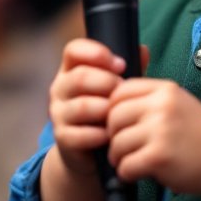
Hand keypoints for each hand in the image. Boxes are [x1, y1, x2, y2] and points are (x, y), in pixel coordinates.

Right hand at [48, 37, 149, 176]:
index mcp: (71, 69)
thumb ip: (130, 67)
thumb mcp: (116, 87)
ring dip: (106, 109)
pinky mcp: (62, 138)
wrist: (89, 151)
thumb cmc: (107, 110)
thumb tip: (143, 50)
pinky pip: (81, 134)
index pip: (74, 50)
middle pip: (79, 77)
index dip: (96, 53)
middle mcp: (60, 88)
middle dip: (108, 83)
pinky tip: (112, 134)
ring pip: (81, 106)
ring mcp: (58, 113)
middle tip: (124, 92)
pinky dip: (100, 135)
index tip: (121, 64)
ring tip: (120, 113)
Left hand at [106, 75, 200, 200]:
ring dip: (118, 157)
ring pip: (117, 143)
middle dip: (112, 135)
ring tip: (130, 161)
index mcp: (165, 89)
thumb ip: (150, 98)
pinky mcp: (158, 157)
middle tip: (122, 147)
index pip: (120, 91)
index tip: (119, 123)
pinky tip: (137, 173)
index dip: (112, 108)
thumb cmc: (199, 133)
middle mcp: (161, 106)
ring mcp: (160, 131)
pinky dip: (126, 173)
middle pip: (114, 116)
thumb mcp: (178, 102)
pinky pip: (125, 166)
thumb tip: (112, 102)